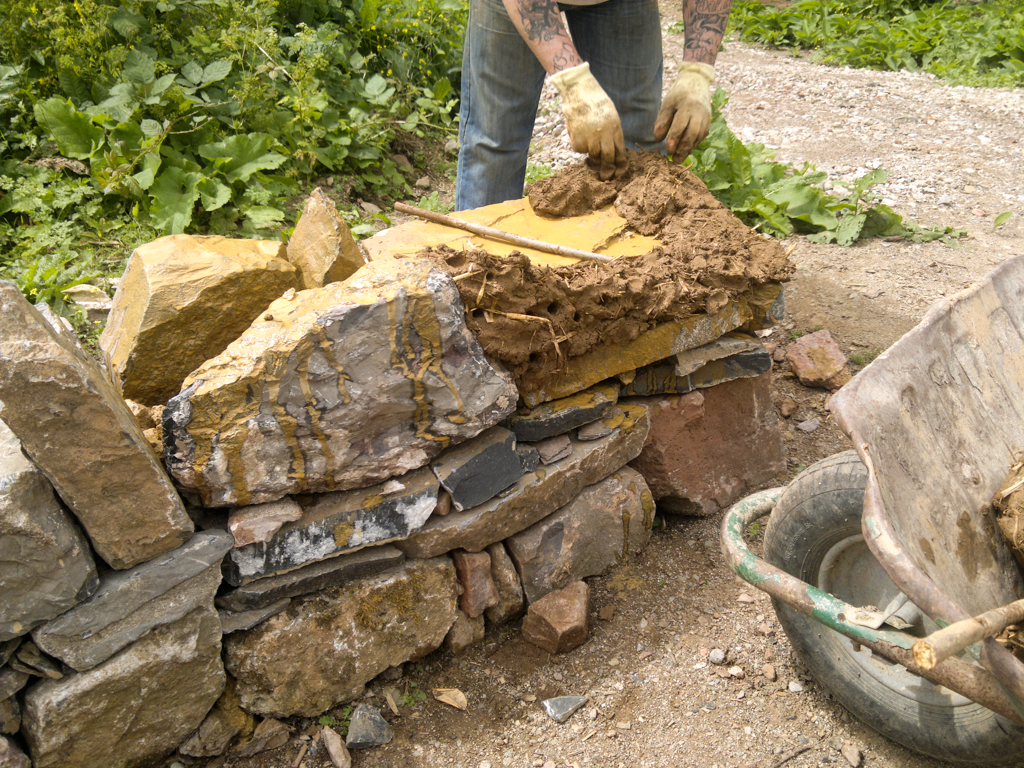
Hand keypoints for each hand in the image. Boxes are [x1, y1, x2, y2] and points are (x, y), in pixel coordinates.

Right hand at [550, 63, 627, 180]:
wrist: (579, 91)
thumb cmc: (595, 102)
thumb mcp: (610, 116)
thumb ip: (612, 133)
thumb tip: (612, 152)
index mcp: (615, 128)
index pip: (620, 151)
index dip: (620, 164)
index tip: (619, 174)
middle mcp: (604, 134)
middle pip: (608, 158)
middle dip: (607, 169)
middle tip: (606, 177)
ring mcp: (591, 138)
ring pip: (594, 155)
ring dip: (592, 154)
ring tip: (589, 141)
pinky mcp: (578, 139)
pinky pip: (580, 149)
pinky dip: (579, 145)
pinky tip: (578, 133)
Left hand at [654, 61, 714, 159]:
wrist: (697, 82)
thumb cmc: (678, 94)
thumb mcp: (667, 104)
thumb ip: (662, 120)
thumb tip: (658, 138)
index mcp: (687, 106)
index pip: (681, 125)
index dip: (674, 139)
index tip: (667, 150)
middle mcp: (699, 112)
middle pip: (692, 134)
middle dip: (683, 148)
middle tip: (673, 159)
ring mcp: (706, 118)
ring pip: (698, 137)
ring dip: (688, 149)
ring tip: (678, 157)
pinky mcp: (708, 122)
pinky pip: (701, 136)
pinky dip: (693, 144)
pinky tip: (685, 150)